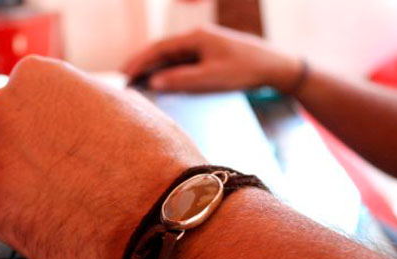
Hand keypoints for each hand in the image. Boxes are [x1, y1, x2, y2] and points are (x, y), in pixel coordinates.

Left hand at [0, 56, 205, 258]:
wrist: (162, 219)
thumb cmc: (155, 166)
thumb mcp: (126, 107)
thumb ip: (84, 101)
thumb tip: (75, 109)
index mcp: (40, 77)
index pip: (18, 99)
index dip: (38, 127)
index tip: (49, 145)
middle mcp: (7, 106)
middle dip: (17, 151)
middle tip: (49, 175)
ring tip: (36, 198)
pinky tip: (4, 212)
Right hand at [123, 25, 300, 91]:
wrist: (273, 66)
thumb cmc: (244, 70)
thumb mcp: (211, 78)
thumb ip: (181, 80)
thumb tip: (154, 83)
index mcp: (194, 38)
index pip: (158, 49)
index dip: (139, 62)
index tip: (124, 75)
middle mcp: (196, 38)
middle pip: (162, 51)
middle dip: (142, 64)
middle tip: (124, 79)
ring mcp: (202, 46)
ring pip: (171, 57)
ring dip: (154, 69)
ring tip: (137, 82)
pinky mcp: (209, 55)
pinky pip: (182, 62)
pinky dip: (169, 72)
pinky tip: (162, 82)